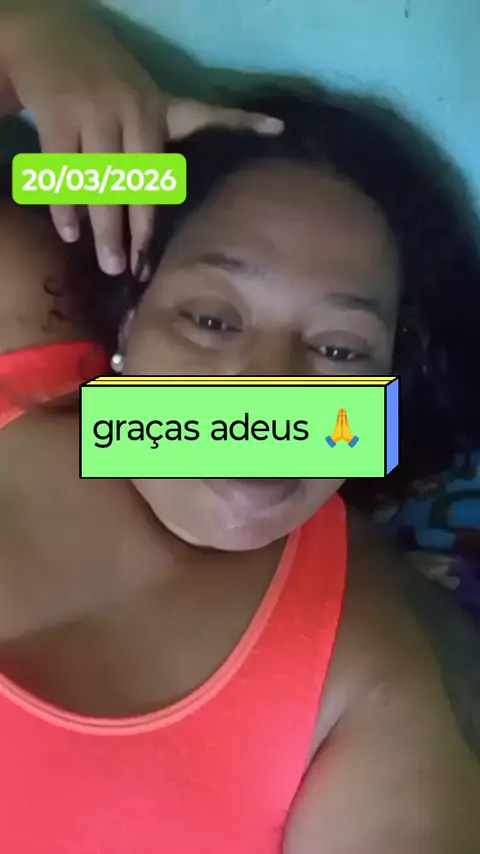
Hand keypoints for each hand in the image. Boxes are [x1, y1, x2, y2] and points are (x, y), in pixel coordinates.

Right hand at [0, 0, 283, 275]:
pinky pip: (61, 169)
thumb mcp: (172, 102)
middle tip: (137, 271)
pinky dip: (63, 204)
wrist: (62, 40)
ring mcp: (92, 114)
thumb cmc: (129, 89)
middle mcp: (130, 113)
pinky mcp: (57, 117)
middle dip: (136, 228)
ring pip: (99, 181)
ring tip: (110, 265)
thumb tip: (280, 129)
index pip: (172, 165)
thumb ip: (218, 122)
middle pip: (135, 182)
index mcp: (161, 112)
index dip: (177, 201)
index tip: (180, 242)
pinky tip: (69, 234)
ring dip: (103, 225)